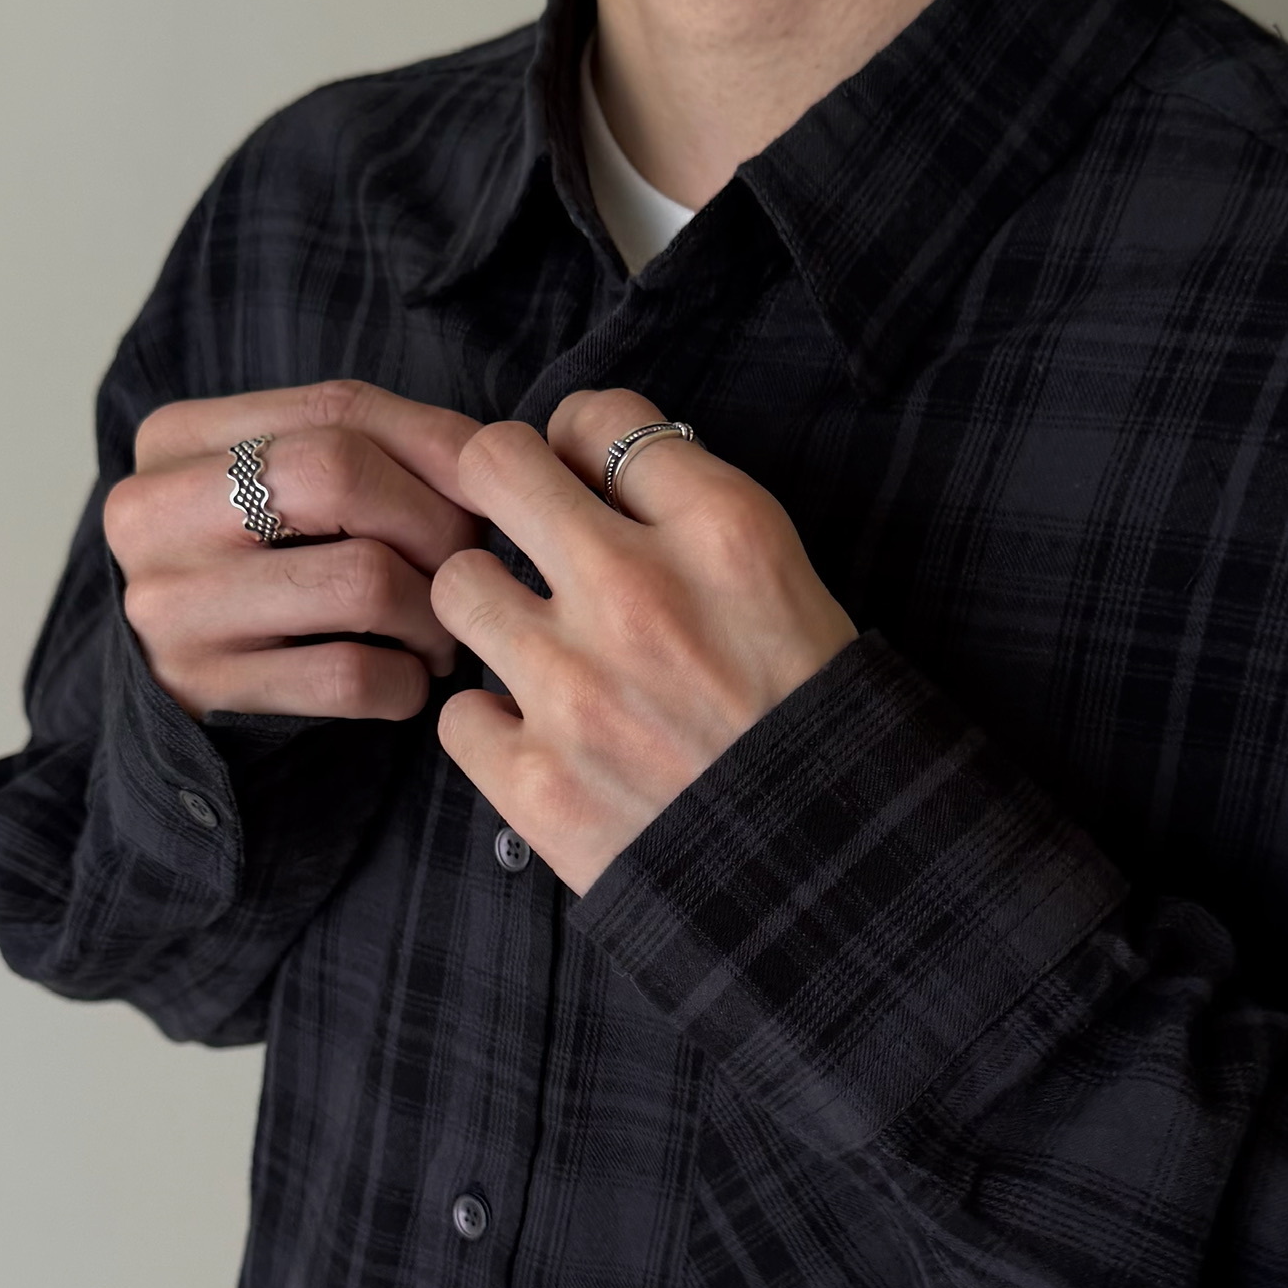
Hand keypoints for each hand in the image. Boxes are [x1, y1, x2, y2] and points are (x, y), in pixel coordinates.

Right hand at [106, 380, 481, 721]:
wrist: (165, 698)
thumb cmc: (254, 573)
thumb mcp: (279, 490)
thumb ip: (367, 449)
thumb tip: (488, 455)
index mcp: (177, 437)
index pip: (339, 408)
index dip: (439, 445)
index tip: (485, 493)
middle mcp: (152, 512)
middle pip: (341, 476)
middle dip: (436, 525)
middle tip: (466, 567)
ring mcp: (169, 604)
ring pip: (360, 580)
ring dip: (433, 613)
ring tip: (441, 632)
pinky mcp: (199, 688)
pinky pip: (349, 675)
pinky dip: (405, 681)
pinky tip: (405, 679)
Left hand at [431, 389, 857, 893]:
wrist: (829, 873)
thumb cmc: (813, 720)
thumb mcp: (788, 580)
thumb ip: (694, 512)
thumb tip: (592, 466)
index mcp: (723, 532)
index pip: (598, 414)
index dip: (581, 440)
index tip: (585, 478)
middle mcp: (640, 592)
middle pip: (493, 466)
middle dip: (501, 488)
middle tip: (522, 530)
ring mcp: (576, 688)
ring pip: (457, 585)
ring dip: (490, 609)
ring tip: (538, 648)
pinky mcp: (536, 781)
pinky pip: (457, 713)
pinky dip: (496, 726)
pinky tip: (546, 739)